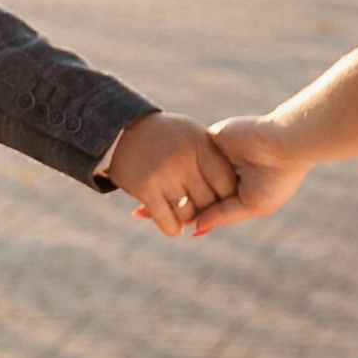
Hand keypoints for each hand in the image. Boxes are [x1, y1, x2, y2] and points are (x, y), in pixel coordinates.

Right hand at [105, 113, 238, 237]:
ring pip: (189, 215)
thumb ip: (213, 160)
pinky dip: (172, 228)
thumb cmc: (166, 136)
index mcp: (201, 145)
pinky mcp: (145, 187)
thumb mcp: (193, 136)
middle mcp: (185, 159)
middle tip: (200, 212)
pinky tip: (172, 226)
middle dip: (206, 211)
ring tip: (184, 216)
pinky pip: (168, 222)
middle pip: (208, 202)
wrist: (123, 129)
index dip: (226, 197)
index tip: (220, 201)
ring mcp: (164, 174)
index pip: (226, 182)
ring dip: (187, 221)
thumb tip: (234, 193)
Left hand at [193, 116, 310, 228]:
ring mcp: (219, 154)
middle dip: (195, 200)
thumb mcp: (251, 206)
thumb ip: (223, 216)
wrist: (282, 143)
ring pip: (194, 173)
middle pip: (202, 189)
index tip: (191, 222)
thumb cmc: (274, 180)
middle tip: (186, 208)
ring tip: (191, 191)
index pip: (213, 204)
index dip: (203, 214)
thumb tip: (196, 229)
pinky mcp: (212, 138)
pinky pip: (193, 154)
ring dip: (192, 184)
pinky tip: (192, 171)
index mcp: (240, 188)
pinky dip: (193, 165)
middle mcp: (228, 171)